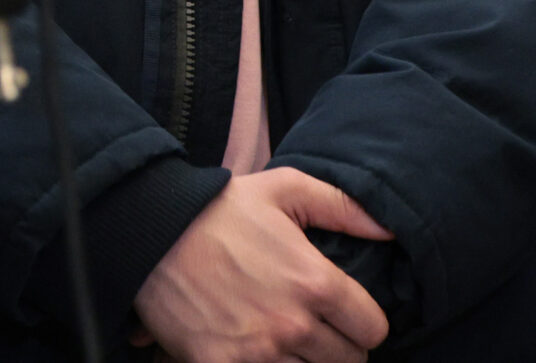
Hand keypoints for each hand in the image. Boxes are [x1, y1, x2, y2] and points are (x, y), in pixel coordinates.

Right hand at [134, 169, 391, 362]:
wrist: (147, 228)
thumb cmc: (216, 208)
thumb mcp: (283, 189)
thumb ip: (342, 206)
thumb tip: (388, 231)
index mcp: (316, 282)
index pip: (373, 329)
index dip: (361, 322)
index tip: (341, 315)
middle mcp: (294, 323)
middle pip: (348, 362)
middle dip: (334, 346)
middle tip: (310, 329)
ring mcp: (258, 352)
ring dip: (301, 361)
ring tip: (283, 342)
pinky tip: (255, 353)